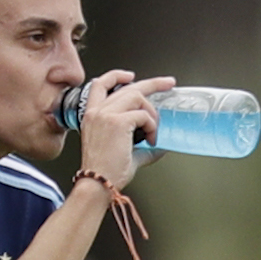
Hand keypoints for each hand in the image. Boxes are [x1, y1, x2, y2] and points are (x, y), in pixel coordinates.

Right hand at [76, 70, 175, 189]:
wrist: (97, 183)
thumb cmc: (104, 171)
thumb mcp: (122, 152)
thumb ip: (140, 145)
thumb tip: (160, 146)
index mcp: (92, 116)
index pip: (100, 85)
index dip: (117, 76)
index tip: (130, 76)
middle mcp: (96, 112)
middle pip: (128, 87)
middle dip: (153, 83)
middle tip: (168, 84)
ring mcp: (106, 115)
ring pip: (138, 97)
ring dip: (152, 113)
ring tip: (153, 130)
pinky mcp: (117, 122)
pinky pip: (144, 115)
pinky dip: (152, 127)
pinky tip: (150, 139)